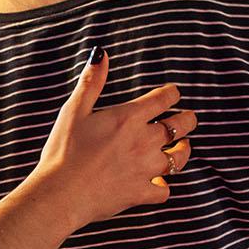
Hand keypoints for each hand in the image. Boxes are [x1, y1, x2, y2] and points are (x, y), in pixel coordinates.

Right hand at [33, 49, 195, 227]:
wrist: (61, 194)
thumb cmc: (63, 152)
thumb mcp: (74, 111)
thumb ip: (92, 82)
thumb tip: (101, 54)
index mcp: (129, 118)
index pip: (164, 98)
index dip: (172, 93)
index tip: (173, 93)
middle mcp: (144, 141)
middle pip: (181, 126)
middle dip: (187, 120)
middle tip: (187, 119)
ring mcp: (145, 169)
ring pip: (179, 158)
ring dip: (182, 151)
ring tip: (181, 148)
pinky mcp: (141, 193)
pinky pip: (164, 191)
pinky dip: (163, 186)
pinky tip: (159, 183)